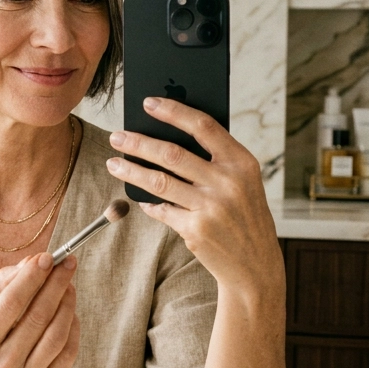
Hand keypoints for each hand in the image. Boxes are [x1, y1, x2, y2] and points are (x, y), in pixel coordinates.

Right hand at [0, 252, 80, 367]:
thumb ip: (3, 284)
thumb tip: (34, 261)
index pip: (11, 304)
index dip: (31, 278)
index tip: (47, 257)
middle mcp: (3, 365)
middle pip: (38, 317)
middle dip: (55, 284)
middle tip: (67, 263)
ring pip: (57, 334)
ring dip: (67, 304)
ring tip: (69, 285)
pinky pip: (67, 352)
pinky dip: (72, 327)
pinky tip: (69, 311)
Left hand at [106, 96, 282, 295]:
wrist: (255, 265)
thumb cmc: (244, 216)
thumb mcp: (244, 183)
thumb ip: (216, 161)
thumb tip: (167, 135)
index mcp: (242, 162)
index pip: (203, 126)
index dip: (173, 111)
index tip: (148, 103)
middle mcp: (228, 182)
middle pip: (172, 154)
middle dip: (138, 142)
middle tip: (116, 136)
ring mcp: (211, 207)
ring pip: (159, 181)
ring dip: (131, 170)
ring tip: (113, 163)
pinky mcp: (196, 230)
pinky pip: (162, 210)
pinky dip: (148, 203)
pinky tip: (140, 198)